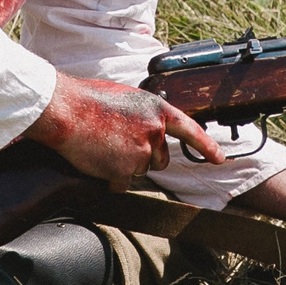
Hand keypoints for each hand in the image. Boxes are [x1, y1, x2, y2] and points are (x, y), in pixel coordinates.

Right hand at [23, 71, 225, 184]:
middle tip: (116, 145)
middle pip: (158, 159)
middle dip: (142, 158)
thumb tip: (143, 132)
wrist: (66, 109)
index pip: (189, 130)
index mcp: (157, 109)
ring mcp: (141, 152)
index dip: (206, 146)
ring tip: (101, 146)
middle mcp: (155, 130)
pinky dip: (107, 179)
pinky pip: (119, 185)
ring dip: (121, 167)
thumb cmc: (88, 99)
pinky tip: (95, 162)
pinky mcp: (124, 170)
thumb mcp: (125, 99)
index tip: (220, 159)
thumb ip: (141, 116)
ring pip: (136, 172)